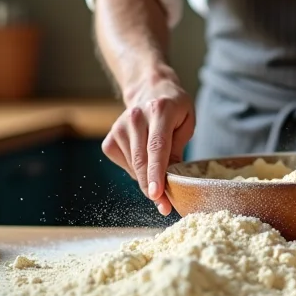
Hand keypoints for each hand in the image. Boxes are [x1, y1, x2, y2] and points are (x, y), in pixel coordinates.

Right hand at [101, 78, 194, 215]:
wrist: (149, 89)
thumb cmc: (174, 108)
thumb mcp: (186, 123)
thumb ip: (178, 148)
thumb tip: (171, 179)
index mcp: (160, 110)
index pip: (157, 146)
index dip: (157, 173)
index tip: (157, 194)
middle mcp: (135, 117)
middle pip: (142, 161)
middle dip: (152, 188)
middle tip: (164, 206)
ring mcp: (119, 127)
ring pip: (133, 167)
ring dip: (147, 179)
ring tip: (159, 172)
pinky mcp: (110, 138)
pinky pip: (124, 165)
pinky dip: (137, 171)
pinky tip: (145, 159)